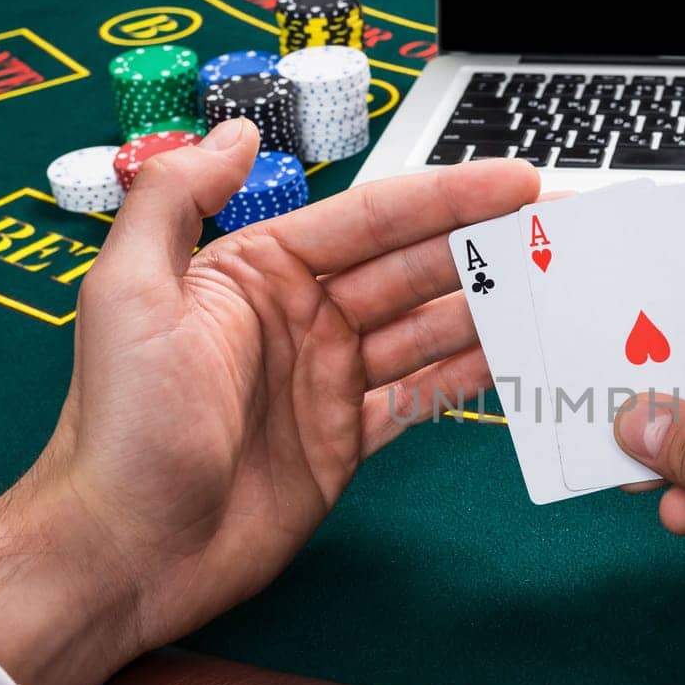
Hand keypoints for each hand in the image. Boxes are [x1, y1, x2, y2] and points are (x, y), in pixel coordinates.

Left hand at [0, 120, 538, 684]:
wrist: (125, 552)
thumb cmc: (119, 426)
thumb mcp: (127, 294)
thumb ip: (176, 201)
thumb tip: (235, 132)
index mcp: (258, 272)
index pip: (371, 220)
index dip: (447, 198)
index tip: (515, 183)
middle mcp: (302, 317)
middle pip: (414, 269)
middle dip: (488, 246)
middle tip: (564, 231)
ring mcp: (330, 380)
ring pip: (430, 328)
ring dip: (492, 306)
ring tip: (561, 287)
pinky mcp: (347, 439)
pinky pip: (422, 394)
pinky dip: (471, 375)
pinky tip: (518, 355)